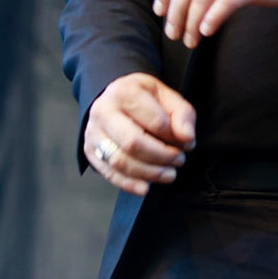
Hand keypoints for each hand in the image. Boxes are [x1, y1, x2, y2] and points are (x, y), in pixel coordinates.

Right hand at [84, 72, 196, 196]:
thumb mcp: (166, 96)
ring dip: (149, 173)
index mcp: (124, 92)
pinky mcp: (91, 152)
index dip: (174, 137)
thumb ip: (182, 115)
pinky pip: (109, 174)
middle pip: (133, 143)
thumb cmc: (143, 98)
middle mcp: (103, 111)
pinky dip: (130, 184)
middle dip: (161, 157)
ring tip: (169, 173)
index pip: (154, 121)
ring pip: (120, 161)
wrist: (114, 99)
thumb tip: (186, 137)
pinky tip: (146, 186)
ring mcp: (93, 133)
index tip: (186, 142)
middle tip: (179, 160)